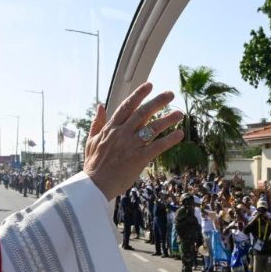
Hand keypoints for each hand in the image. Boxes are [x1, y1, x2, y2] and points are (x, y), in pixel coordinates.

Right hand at [83, 83, 183, 200]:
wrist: (94, 186)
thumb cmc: (93, 165)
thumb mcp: (91, 141)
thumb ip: (97, 123)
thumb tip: (100, 106)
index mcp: (111, 129)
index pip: (126, 106)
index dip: (138, 94)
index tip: (149, 85)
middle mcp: (122, 133)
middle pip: (143, 113)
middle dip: (158, 101)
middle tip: (170, 94)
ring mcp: (131, 145)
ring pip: (152, 127)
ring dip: (168, 119)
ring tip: (179, 113)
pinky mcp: (139, 158)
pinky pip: (157, 146)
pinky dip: (170, 140)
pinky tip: (179, 134)